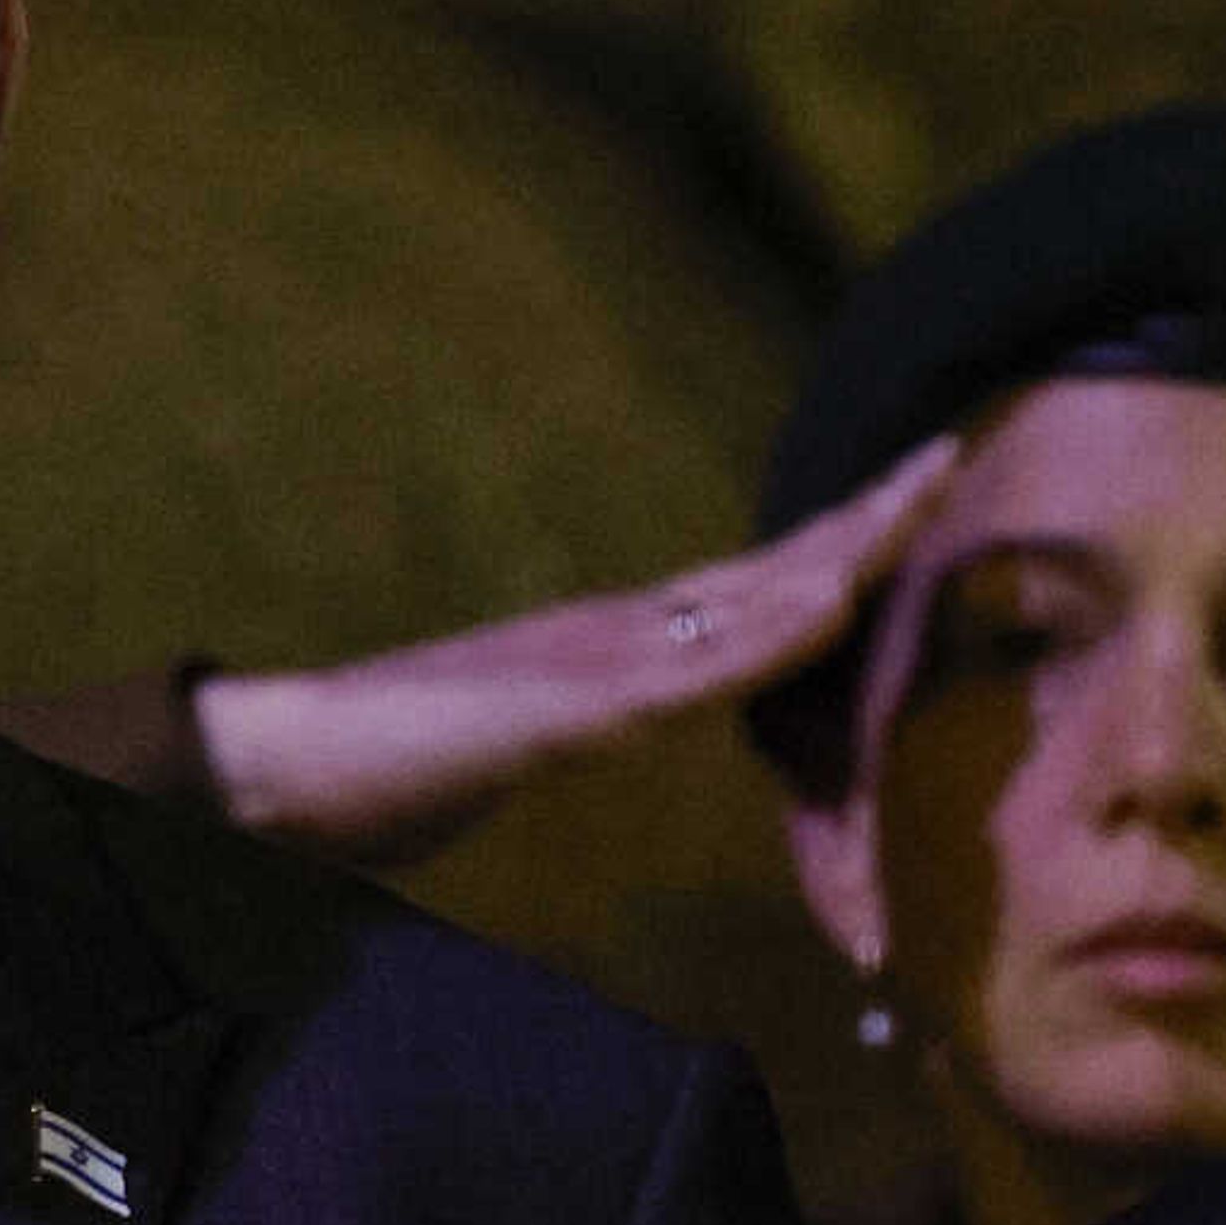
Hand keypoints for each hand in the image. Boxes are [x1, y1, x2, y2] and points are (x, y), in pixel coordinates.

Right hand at [192, 436, 958, 861]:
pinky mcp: (560, 707)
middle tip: (947, 457)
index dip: (829, 548)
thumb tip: (592, 721)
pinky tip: (828, 602)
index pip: (741, 591)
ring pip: (738, 600)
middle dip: (859, 520)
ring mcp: (585, 665)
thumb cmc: (371, 768)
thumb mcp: (501, 748)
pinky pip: (689, 668)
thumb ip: (555, 724)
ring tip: (914, 498)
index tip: (907, 503)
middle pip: (758, 571)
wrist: (278, 765)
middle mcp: (604, 636)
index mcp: (602, 651)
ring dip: (835, 551)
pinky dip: (767, 631)